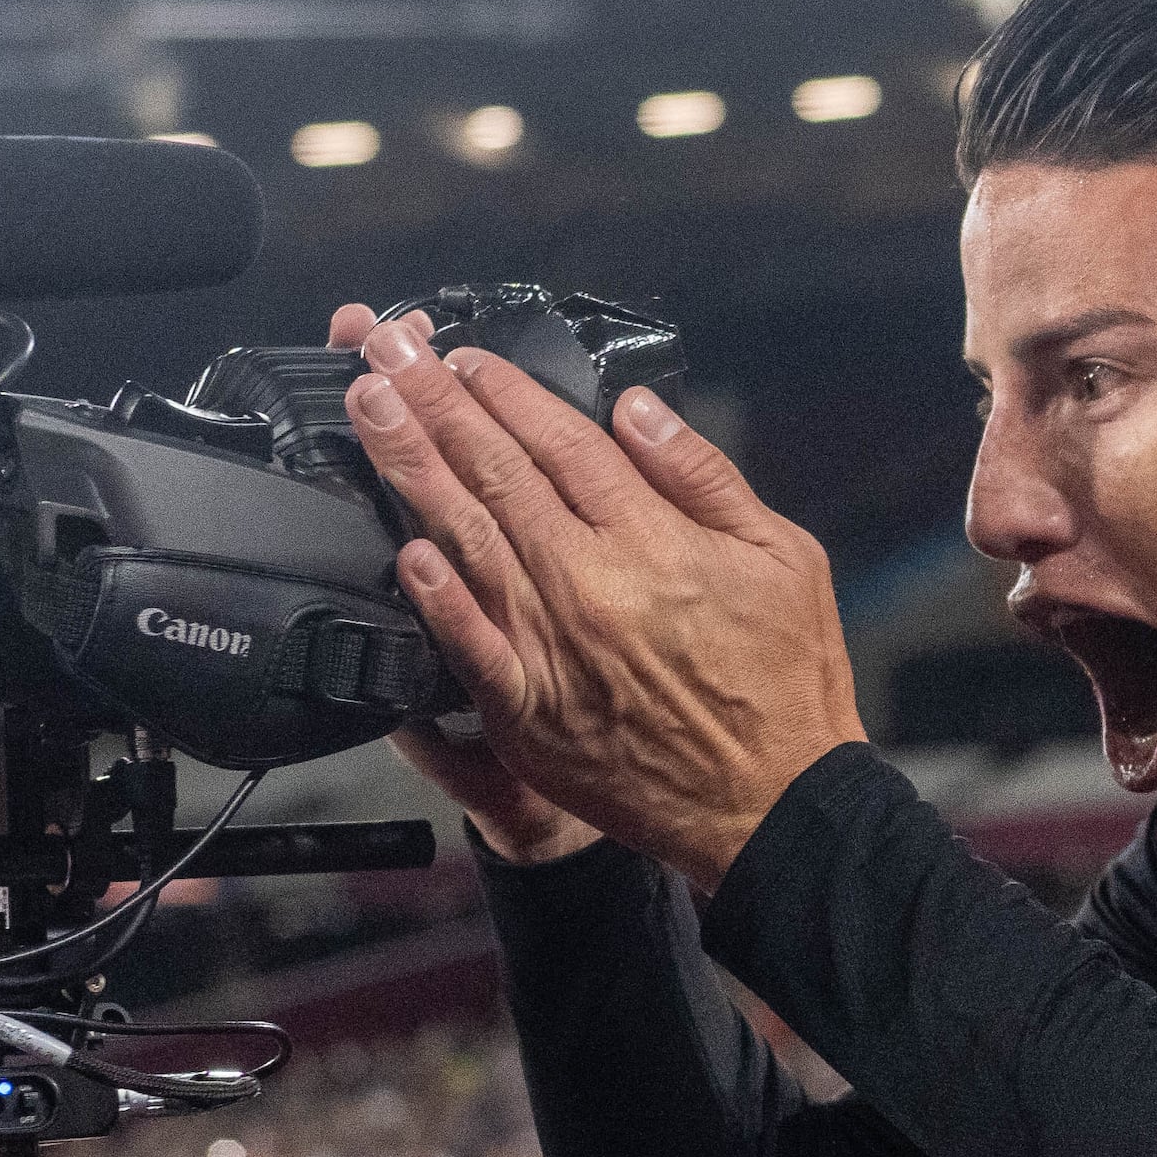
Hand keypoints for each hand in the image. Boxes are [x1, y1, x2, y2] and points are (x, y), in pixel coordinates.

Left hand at [331, 303, 862, 888]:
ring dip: (414, 466)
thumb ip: (704, 477)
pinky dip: (437, 598)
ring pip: (469, 538)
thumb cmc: (783, 687)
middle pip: (498, 473)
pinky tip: (405, 548)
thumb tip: (637, 413)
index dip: (505, 391)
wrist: (773, 806)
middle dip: (435, 402)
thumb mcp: (784, 557)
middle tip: (385, 349)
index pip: (562, 443)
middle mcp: (593, 585)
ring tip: (372, 409)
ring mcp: (554, 647)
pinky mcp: (530, 711)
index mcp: (653, 541)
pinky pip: (470, 647)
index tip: (464, 356)